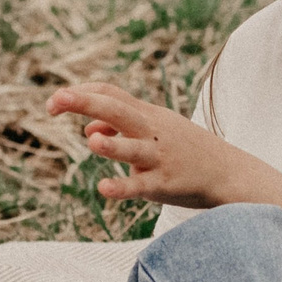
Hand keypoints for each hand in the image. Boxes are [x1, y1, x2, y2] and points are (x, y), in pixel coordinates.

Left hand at [47, 83, 267, 210]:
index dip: (81, 93)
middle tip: (56, 100)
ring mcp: (158, 157)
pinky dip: (121, 187)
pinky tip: (104, 189)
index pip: (111, 94)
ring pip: (132, 148)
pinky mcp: (163, 184)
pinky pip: (140, 186)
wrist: (227, 172)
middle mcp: (151, 131)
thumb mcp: (156, 130)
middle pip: (116, 110)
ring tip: (92, 142)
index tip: (54, 100)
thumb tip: (88, 130)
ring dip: (112, 145)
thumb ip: (119, 127)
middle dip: (85, 103)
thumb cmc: (185, 148)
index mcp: (146, 115)